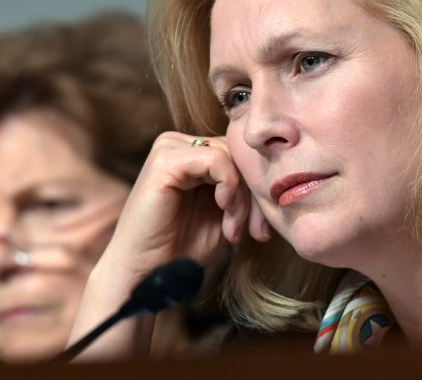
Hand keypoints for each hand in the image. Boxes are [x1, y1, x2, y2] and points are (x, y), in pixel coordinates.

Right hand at [68, 131, 267, 358]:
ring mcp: (168, 149)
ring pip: (230, 156)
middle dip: (252, 195)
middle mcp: (178, 145)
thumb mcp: (222, 214)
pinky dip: (229, 188)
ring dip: (241, 197)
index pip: (237, 155)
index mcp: (190, 155)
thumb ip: (240, 189)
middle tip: (253, 232)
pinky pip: (217, 160)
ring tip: (233, 229)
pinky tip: (223, 212)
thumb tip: (272, 173)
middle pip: (236, 154)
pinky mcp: (164, 161)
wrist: (149, 276)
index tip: (259, 230)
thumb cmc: (181, 250)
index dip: (255, 189)